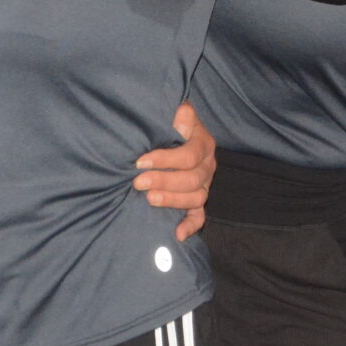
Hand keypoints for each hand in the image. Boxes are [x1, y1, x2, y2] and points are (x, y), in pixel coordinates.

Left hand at [135, 102, 215, 240]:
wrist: (168, 132)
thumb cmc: (166, 122)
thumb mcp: (173, 111)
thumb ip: (178, 113)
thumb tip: (180, 116)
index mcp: (203, 142)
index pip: (189, 155)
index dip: (164, 160)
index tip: (140, 162)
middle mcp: (207, 165)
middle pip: (192, 178)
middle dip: (163, 181)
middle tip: (138, 182)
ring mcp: (204, 184)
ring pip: (196, 198)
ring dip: (173, 200)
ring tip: (149, 200)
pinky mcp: (197, 200)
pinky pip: (199, 216)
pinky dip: (190, 226)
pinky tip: (177, 234)